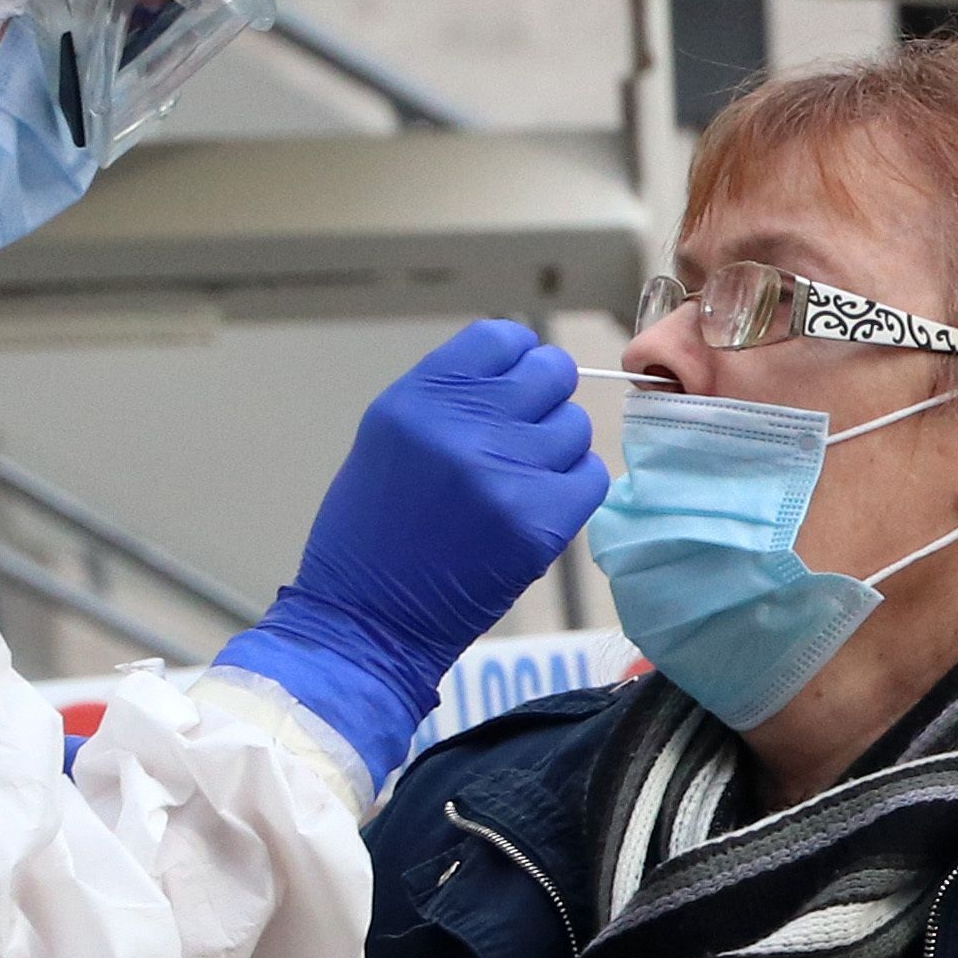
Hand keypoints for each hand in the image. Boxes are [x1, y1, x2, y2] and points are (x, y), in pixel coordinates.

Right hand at [220, 320, 610, 771]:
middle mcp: (463, 425)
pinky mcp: (538, 522)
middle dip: (544, 402)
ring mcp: (505, 472)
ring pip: (575, 427)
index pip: (503, 338)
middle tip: (523, 440)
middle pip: (551, 374)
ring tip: (520, 484)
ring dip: (557, 451)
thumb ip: (451, 399)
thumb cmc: (372, 532)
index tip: (512, 389)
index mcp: (420, 397)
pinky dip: (573, 492)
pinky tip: (539, 510)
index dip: (517, 362)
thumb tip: (517, 373)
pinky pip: (591, 478)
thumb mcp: (391, 439)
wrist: (367, 619)